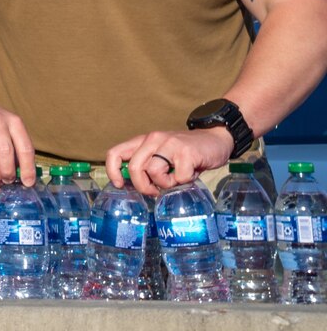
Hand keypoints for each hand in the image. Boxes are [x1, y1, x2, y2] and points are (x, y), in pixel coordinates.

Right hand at [0, 98, 37, 187]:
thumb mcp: (8, 125)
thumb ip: (16, 145)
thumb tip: (23, 174)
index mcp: (14, 122)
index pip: (25, 148)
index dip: (28, 168)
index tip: (28, 183)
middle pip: (6, 154)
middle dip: (9, 173)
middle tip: (9, 181)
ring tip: (0, 182)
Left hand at [105, 127, 231, 197]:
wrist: (216, 139)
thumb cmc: (187, 154)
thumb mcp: (163, 156)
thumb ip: (149, 166)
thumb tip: (136, 187)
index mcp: (143, 141)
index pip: (115, 153)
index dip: (113, 171)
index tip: (119, 185)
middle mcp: (153, 139)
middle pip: (134, 167)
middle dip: (143, 186)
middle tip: (155, 192)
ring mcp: (169, 144)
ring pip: (154, 171)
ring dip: (165, 183)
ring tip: (176, 179)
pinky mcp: (186, 152)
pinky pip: (178, 177)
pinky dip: (184, 181)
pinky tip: (191, 174)